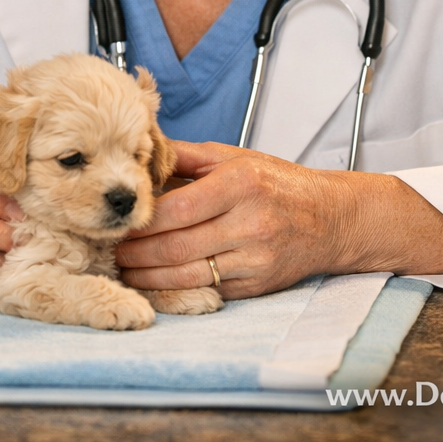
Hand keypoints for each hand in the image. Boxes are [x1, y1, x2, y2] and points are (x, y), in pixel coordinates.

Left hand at [115, 140, 365, 298]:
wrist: (332, 219)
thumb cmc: (277, 183)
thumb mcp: (235, 158)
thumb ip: (185, 156)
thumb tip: (140, 151)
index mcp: (241, 184)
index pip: (177, 208)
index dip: (142, 220)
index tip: (119, 221)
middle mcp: (250, 223)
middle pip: (176, 247)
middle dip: (136, 253)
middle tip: (110, 250)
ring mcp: (255, 259)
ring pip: (187, 275)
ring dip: (148, 277)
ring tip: (124, 270)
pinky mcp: (257, 286)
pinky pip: (207, 290)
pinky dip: (177, 289)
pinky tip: (155, 282)